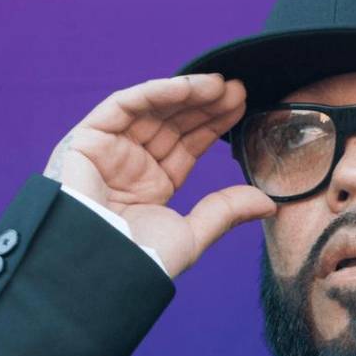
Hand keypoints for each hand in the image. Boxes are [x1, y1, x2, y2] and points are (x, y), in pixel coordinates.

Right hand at [42, 74, 275, 277]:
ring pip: (151, 109)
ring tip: (222, 86)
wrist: (98, 270)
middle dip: (206, 105)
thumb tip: (269, 203)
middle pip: (173, 123)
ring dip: (187, 93)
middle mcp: (130, 164)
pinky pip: (123, 105)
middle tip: (239, 89)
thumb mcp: (191, 235)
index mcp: (152, 186)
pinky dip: (155, 92)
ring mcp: (108, 150)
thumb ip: (227, 212)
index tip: (243, 105)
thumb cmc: (138, 261)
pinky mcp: (87, 139)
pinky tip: (189, 88)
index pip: (188, 144)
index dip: (214, 124)